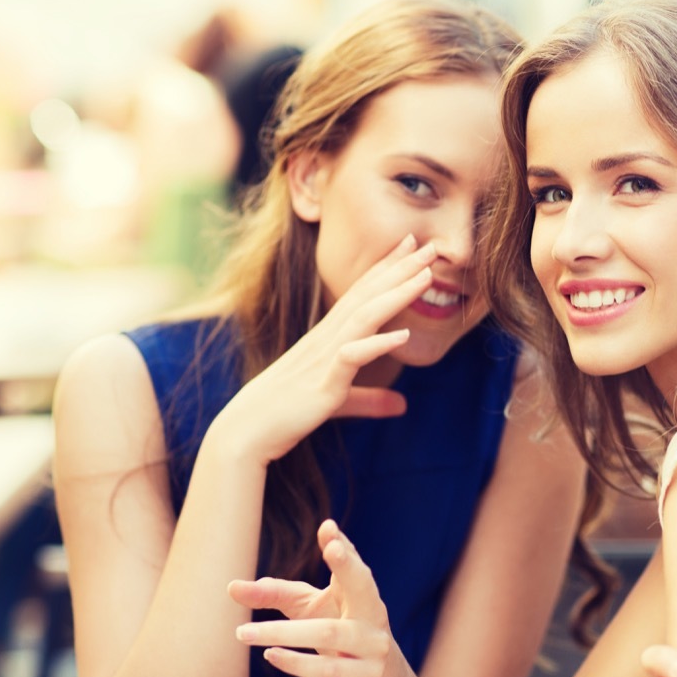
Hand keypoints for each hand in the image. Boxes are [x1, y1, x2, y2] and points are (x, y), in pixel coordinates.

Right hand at [220, 234, 435, 463]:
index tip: (410, 244)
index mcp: (327, 337)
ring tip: (427, 275)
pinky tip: (403, 335)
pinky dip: (378, 344)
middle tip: (430, 245)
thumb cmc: (286, 413)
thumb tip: (402, 406)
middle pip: (367, 294)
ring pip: (365, 316)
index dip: (386, 267)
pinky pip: (351, 357)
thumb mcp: (337, 403)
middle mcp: (326, 338)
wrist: (246, 432)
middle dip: (400, 268)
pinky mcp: (323, 383)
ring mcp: (324, 357)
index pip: (360, 293)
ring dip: (397, 294)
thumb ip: (370, 400)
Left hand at [229, 520, 411, 676]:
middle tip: (333, 547)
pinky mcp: (368, 676)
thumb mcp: (310, 610)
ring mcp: (374, 644)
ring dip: (284, 633)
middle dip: (348, 565)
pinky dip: (297, 663)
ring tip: (242, 632)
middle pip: (362, 584)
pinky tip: (269, 654)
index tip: (327, 527)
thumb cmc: (341, 634)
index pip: (351, 563)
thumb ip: (276, 595)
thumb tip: (231, 587)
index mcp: (360, 591)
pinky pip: (329, 671)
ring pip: (329, 633)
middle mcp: (373, 612)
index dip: (342, 546)